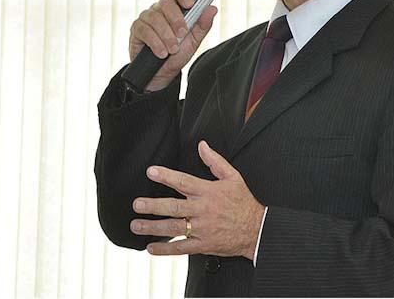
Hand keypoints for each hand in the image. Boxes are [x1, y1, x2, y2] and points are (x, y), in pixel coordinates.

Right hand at [129, 0, 217, 90]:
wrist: (162, 73)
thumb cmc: (178, 53)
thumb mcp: (194, 41)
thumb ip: (203, 25)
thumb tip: (212, 8)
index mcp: (174, 7)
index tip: (191, 4)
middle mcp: (159, 9)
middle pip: (165, 3)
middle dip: (176, 19)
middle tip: (182, 34)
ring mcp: (146, 18)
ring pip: (155, 18)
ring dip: (166, 35)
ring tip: (173, 49)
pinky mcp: (137, 29)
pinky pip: (144, 30)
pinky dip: (155, 42)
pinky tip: (161, 52)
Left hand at [129, 141, 265, 260]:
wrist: (257, 229)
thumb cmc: (244, 203)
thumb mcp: (233, 177)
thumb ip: (215, 161)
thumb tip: (202, 146)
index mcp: (208, 191)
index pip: (184, 181)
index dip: (166, 176)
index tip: (151, 172)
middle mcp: (203, 210)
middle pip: (174, 206)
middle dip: (153, 205)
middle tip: (137, 204)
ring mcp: (202, 228)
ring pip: (174, 227)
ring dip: (153, 226)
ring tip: (136, 225)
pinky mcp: (203, 244)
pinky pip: (181, 248)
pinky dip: (165, 248)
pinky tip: (151, 247)